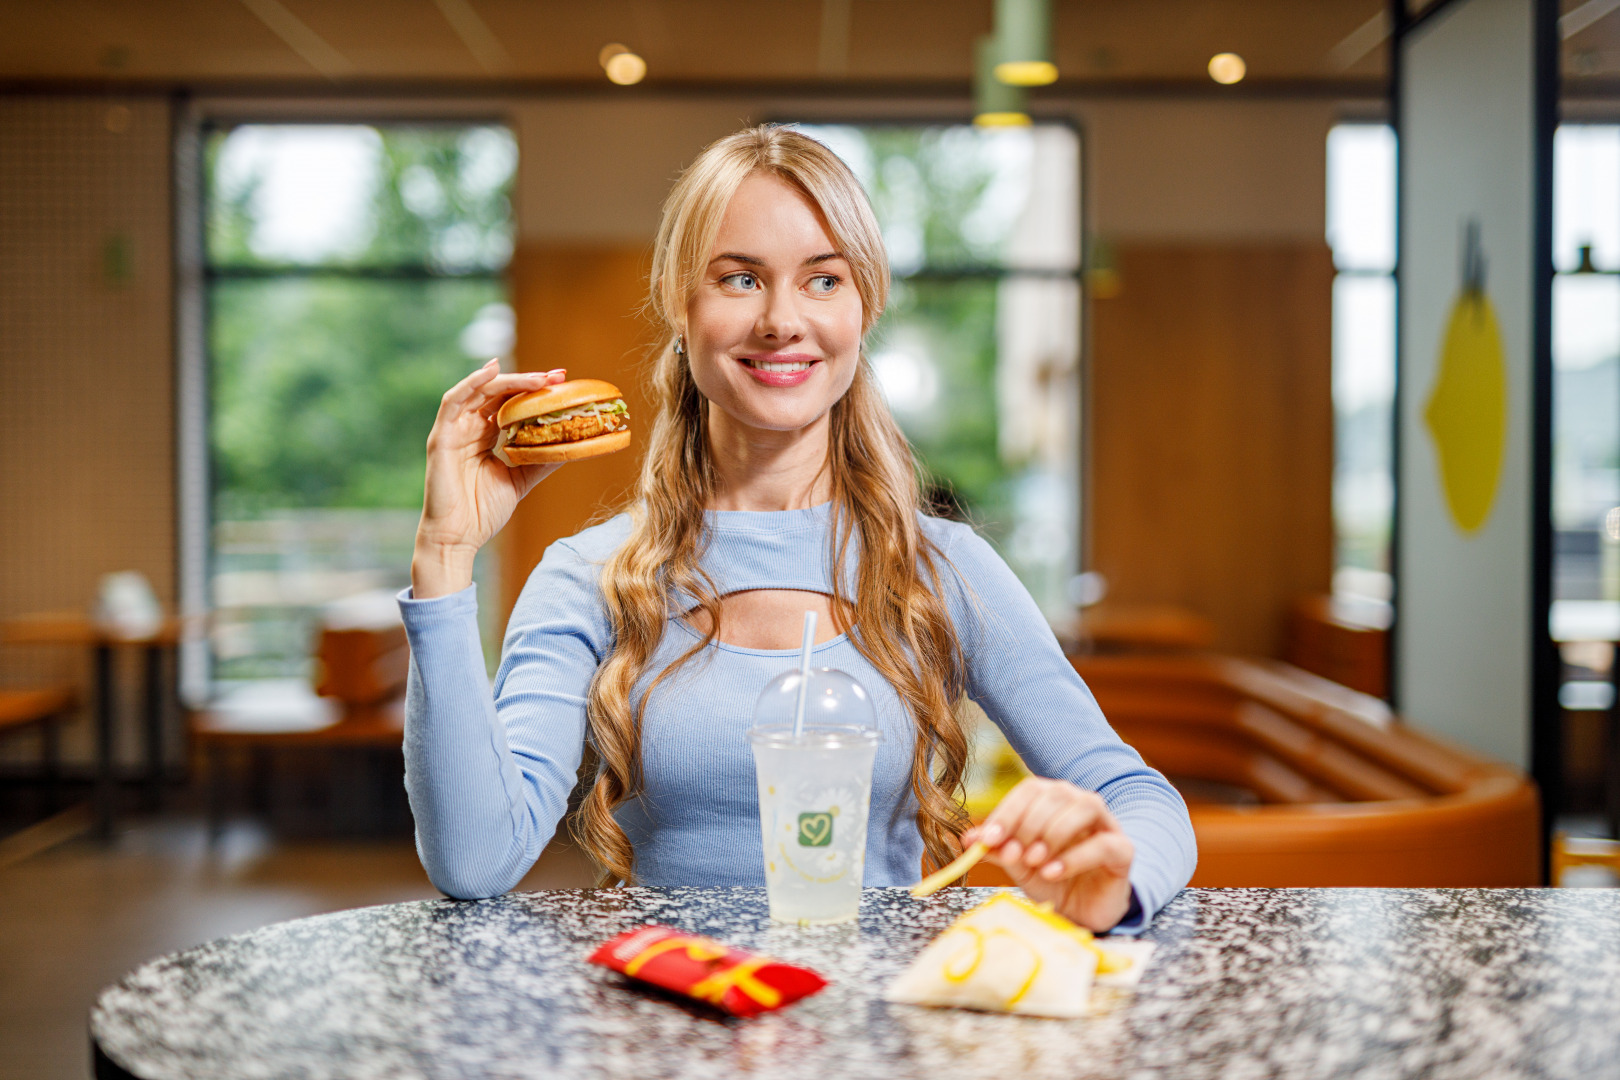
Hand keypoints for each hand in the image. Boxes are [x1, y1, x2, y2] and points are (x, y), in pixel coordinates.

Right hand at [413, 360, 566, 597]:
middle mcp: (468, 429)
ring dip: (509, 380)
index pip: (508, 404)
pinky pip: (453, 402)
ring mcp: (453, 431)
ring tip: (537, 377)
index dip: (532, 391)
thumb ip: (540, 460)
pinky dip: (472, 383)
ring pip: (479, 392)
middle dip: (528, 381)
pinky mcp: (441, 437)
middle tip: (557, 375)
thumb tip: (570, 446)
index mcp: (483, 437)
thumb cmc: (482, 512)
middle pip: (497, 393)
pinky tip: (492, 371)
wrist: (458, 538)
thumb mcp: (520, 480)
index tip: (561, 382)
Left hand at [962, 777, 1133, 932]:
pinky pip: (1103, 844)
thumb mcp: (1018, 865)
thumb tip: (968, 838)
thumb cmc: (1052, 879)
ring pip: (1084, 807)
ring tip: (1035, 862)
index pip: (1030, 790)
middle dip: (1029, 825)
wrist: (1083, 911)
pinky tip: (1053, 873)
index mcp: (1054, 801)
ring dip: (1054, 833)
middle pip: (1056, 794)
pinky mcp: (1123, 851)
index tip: (987, 838)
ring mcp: (1106, 824)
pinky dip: (1074, 857)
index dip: (1007, 812)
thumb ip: (997, 849)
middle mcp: (1081, 804)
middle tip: (1014, 855)